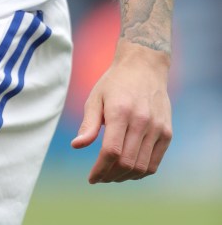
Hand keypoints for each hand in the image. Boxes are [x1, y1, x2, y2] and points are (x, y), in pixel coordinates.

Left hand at [71, 39, 171, 182]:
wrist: (144, 66)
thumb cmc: (115, 82)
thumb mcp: (96, 97)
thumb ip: (89, 124)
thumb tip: (76, 146)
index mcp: (120, 111)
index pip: (111, 151)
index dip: (100, 169)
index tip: (91, 178)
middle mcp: (141, 121)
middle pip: (127, 162)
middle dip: (110, 176)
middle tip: (100, 177)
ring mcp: (157, 128)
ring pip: (141, 167)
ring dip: (125, 177)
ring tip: (112, 175)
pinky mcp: (167, 133)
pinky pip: (154, 163)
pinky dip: (140, 172)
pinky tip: (128, 171)